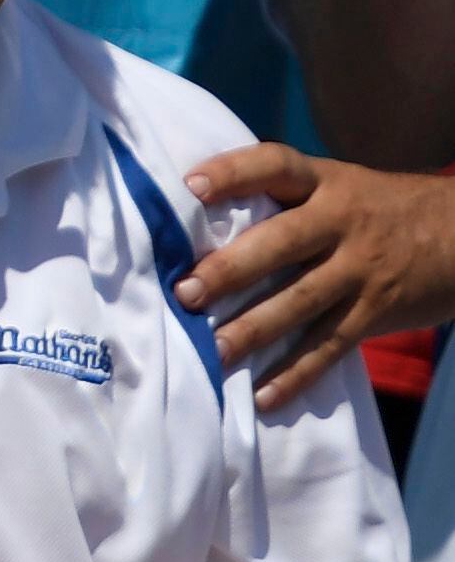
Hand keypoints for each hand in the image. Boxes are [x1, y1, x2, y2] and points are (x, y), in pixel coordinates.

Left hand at [176, 144, 454, 409]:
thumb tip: (203, 224)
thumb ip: (285, 199)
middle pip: (281, 241)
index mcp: (324, 181)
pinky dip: (296, 374)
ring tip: (212, 351)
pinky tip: (263, 396)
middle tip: (186, 292)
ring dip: (254, 329)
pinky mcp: (375, 312)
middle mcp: (340, 221)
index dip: (234, 171)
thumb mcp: (336, 185)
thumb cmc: (375, 208)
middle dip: (231, 268)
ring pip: (301, 301)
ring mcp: (359, 269)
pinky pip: (330, 346)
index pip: (275, 165)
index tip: (191, 185)